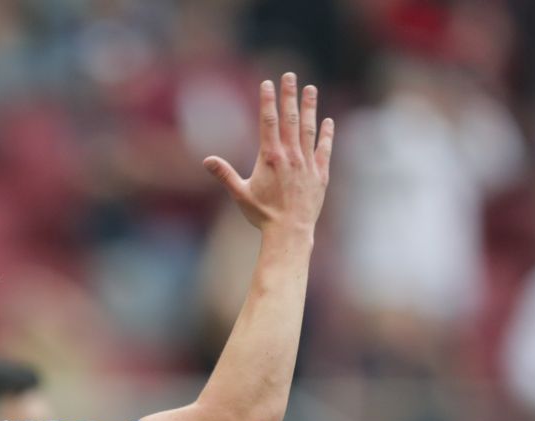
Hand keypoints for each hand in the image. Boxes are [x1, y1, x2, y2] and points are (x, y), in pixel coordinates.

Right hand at [204, 73, 332, 232]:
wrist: (290, 231)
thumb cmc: (262, 214)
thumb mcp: (240, 194)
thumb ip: (225, 174)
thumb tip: (206, 160)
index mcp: (270, 158)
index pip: (269, 122)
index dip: (267, 101)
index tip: (267, 84)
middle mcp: (290, 156)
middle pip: (290, 119)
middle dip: (289, 95)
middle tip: (290, 76)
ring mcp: (307, 163)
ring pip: (308, 129)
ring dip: (309, 108)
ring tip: (311, 89)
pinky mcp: (320, 174)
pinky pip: (324, 148)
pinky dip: (326, 134)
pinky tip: (327, 121)